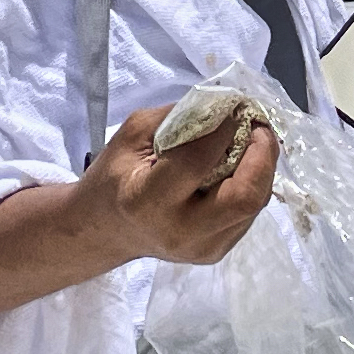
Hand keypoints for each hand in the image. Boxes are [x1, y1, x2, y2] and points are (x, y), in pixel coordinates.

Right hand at [0, 102, 279, 321]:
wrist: (92, 234)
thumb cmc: (108, 178)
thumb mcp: (130, 136)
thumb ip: (173, 119)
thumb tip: (222, 103)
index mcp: (151, 200)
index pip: (207, 157)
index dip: (230, 124)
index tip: (238, 99)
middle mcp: (182, 232)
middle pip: (247, 189)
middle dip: (262, 149)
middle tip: (258, 119)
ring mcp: (201, 250)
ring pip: (254, 202)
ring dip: (261, 164)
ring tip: (251, 135)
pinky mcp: (214, 255)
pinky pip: (248, 214)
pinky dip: (252, 184)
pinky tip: (241, 162)